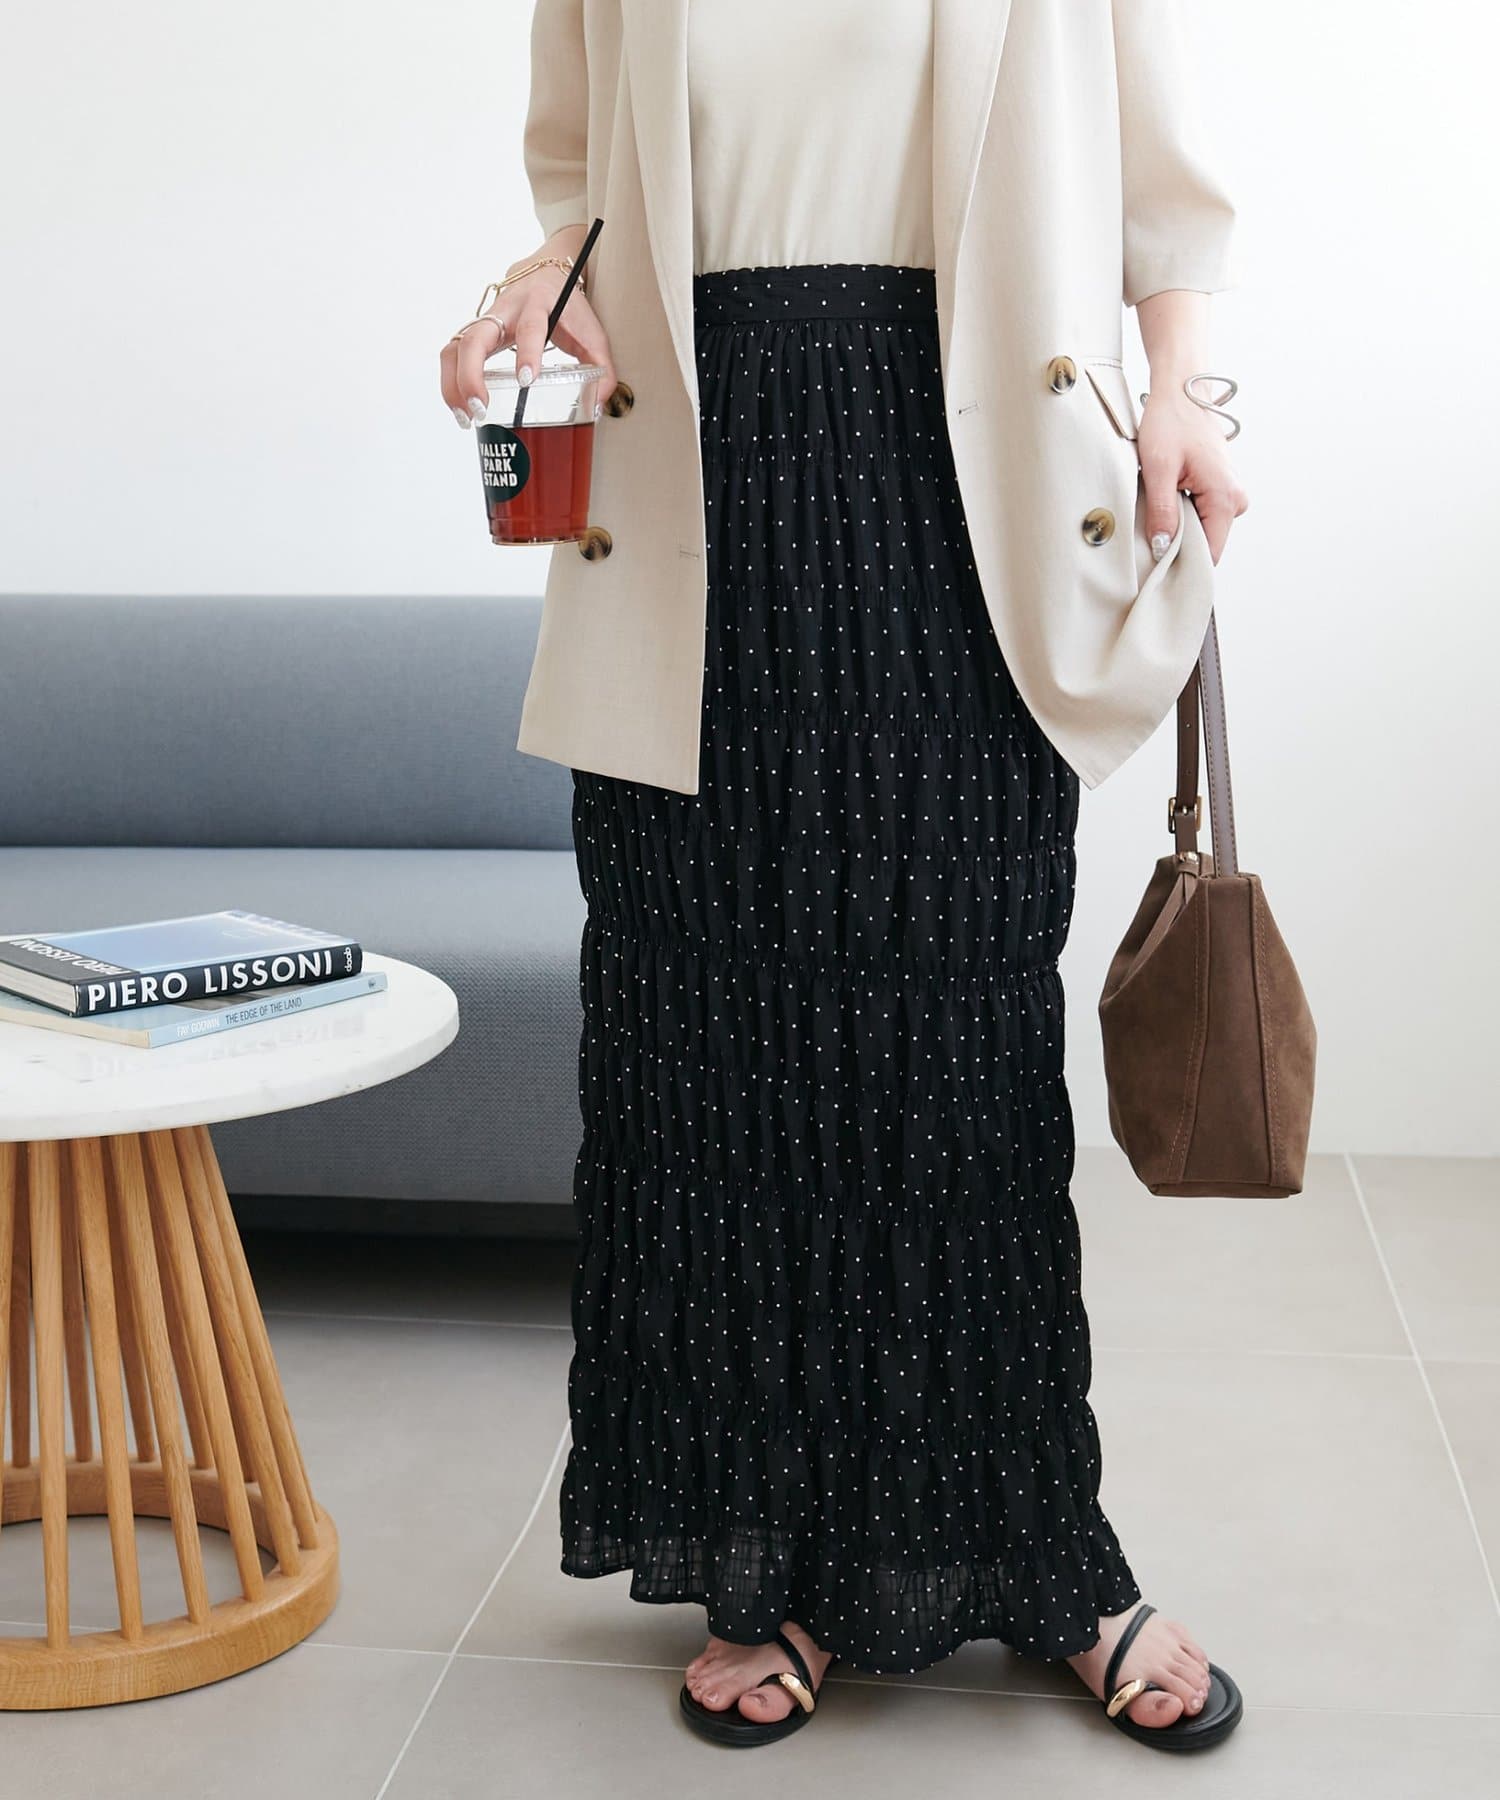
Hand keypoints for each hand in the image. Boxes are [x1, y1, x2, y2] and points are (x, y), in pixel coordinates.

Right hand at [439, 240, 617, 429]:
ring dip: (453, 384)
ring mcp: (484, 322)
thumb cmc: (568, 309)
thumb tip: (599, 407)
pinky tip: (460, 408)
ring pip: (454, 348)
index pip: (530, 327)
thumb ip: (601, 369)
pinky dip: (451, 383)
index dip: (527, 351)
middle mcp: (504, 311)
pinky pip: (452, 355)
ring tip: (466, 416)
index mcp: (537, 305)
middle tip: (481, 409)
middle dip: (472, 376)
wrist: (545, 276)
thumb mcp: (592, 334)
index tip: (527, 380)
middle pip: (475, 338)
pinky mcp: (473, 333)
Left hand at [1138, 384, 1248, 565]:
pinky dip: (1180, 515)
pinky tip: (1165, 500)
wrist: (1182, 391)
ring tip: (1157, 507)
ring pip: (1201, 531)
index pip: (1209, 554)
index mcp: (1225, 497)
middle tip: (1149, 531)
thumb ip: (1162, 512)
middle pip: (1205, 544)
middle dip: (1176, 544)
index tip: (1156, 565)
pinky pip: (1200, 516)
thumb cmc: (1171, 422)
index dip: (1181, 563)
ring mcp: (1229, 494)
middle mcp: (1235, 499)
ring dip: (1177, 528)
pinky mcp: (1219, 489)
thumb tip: (1163, 549)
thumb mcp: (1158, 469)